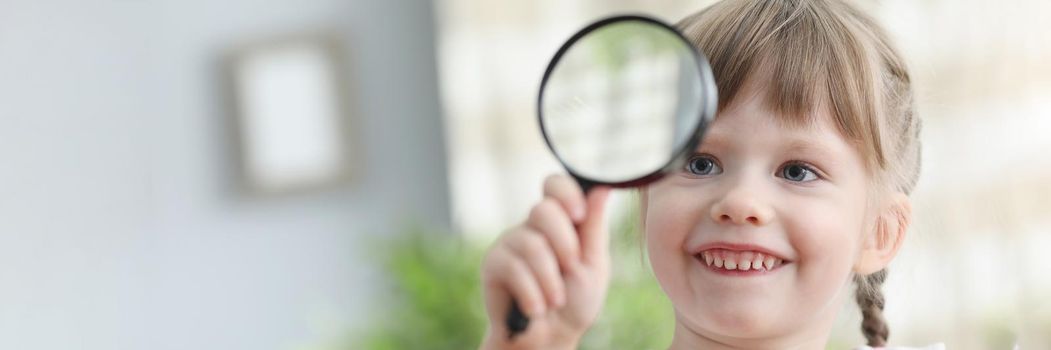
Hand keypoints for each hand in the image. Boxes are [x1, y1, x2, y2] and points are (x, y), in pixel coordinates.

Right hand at [480, 174, 612, 349]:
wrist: (549, 339)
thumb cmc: (574, 302)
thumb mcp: (593, 264)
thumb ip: (594, 226)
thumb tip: (602, 187)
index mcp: (559, 221)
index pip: (555, 185)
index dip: (565, 192)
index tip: (579, 215)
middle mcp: (531, 227)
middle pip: (543, 209)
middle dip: (564, 244)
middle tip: (570, 268)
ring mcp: (510, 243)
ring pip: (531, 243)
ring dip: (550, 280)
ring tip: (555, 301)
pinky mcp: (492, 264)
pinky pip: (513, 267)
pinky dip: (532, 293)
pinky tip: (536, 309)